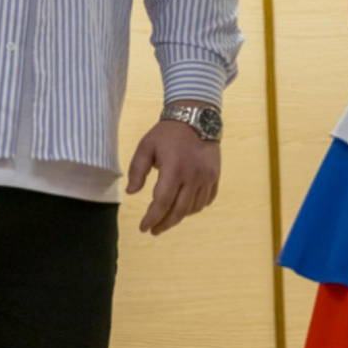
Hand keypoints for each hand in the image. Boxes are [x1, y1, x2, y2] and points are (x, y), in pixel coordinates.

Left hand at [126, 113, 220, 235]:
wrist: (197, 117)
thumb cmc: (168, 133)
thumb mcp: (146, 146)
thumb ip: (137, 170)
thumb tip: (132, 193)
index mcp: (174, 169)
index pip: (162, 202)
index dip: (152, 218)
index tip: (143, 227)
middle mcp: (193, 176)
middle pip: (179, 211)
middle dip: (164, 224)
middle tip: (154, 230)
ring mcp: (207, 177)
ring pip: (193, 208)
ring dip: (179, 217)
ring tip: (167, 217)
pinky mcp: (215, 176)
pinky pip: (207, 200)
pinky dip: (195, 208)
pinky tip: (185, 206)